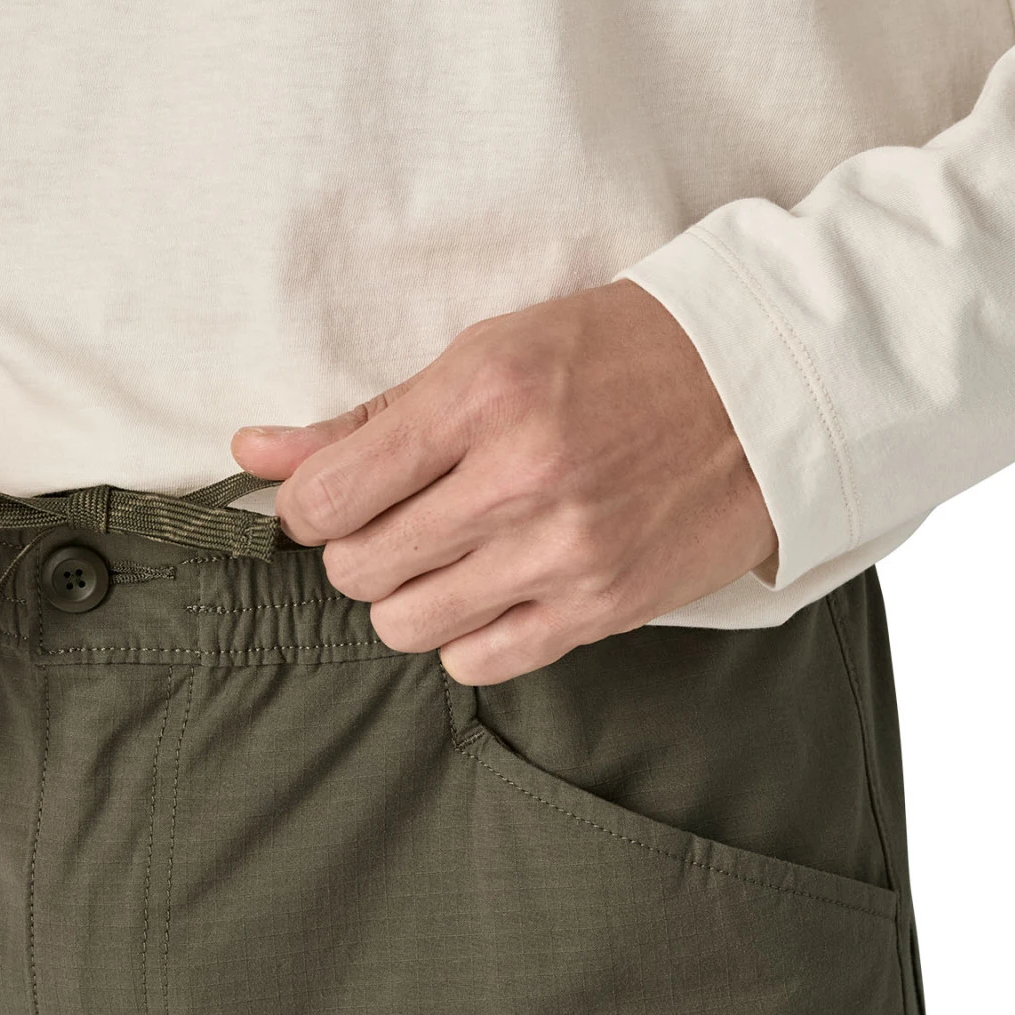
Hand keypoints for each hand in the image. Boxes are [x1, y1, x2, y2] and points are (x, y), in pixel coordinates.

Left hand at [231, 280, 776, 684]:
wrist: (764, 389)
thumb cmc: (615, 357)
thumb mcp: (486, 353)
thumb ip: (364, 417)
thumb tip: (250, 453)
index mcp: (481, 396)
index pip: (329, 495)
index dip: (305, 507)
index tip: (324, 501)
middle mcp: (520, 479)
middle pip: (358, 566)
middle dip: (354, 549)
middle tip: (392, 520)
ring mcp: (566, 553)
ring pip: (406, 623)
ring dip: (403, 596)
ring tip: (441, 555)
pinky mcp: (603, 607)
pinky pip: (478, 661)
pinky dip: (464, 635)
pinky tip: (489, 589)